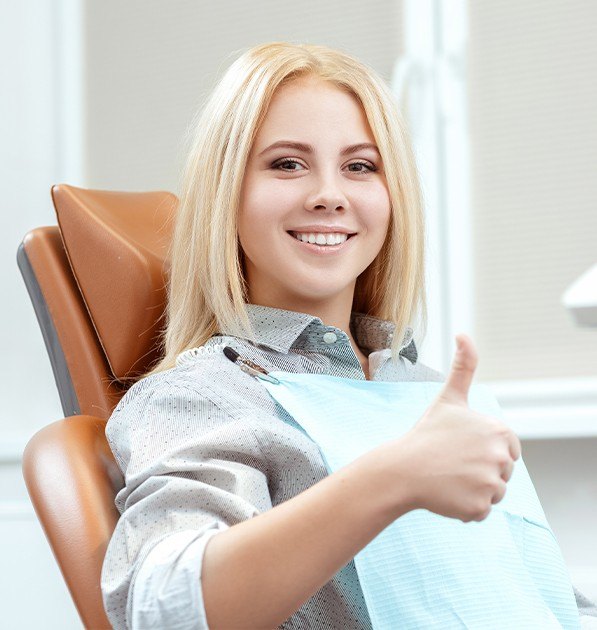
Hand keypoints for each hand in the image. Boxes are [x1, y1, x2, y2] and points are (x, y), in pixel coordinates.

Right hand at [366, 334, 521, 522]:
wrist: (402, 468)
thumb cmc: (426, 433)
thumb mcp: (449, 398)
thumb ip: (464, 366)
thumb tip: (463, 333)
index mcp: (499, 430)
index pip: (508, 449)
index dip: (483, 449)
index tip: (461, 446)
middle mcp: (501, 457)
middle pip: (502, 471)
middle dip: (479, 470)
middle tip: (451, 463)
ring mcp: (490, 484)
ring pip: (493, 492)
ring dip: (473, 489)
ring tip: (448, 477)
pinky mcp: (480, 507)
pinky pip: (481, 510)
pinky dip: (464, 507)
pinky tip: (446, 493)